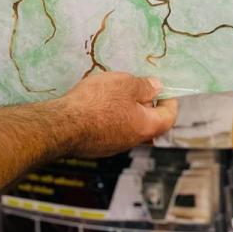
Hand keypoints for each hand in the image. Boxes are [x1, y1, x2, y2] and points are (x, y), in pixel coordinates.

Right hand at [57, 72, 177, 155]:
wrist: (62, 125)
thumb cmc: (96, 103)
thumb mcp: (125, 84)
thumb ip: (144, 86)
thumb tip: (157, 88)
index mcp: (145, 127)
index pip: (169, 117)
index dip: (170, 101)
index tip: (164, 89)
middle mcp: (132, 141)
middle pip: (148, 124)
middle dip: (146, 105)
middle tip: (139, 88)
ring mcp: (113, 146)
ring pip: (128, 127)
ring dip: (127, 111)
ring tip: (115, 93)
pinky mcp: (96, 147)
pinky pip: (110, 131)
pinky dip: (110, 118)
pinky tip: (98, 105)